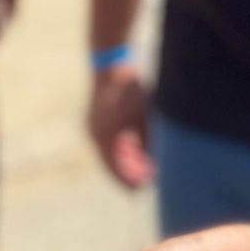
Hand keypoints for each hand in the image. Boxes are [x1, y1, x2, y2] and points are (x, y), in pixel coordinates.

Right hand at [87, 65, 154, 188]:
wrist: (112, 63)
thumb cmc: (131, 89)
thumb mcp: (145, 117)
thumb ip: (148, 140)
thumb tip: (155, 159)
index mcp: (105, 138)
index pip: (117, 170)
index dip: (131, 181)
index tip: (146, 187)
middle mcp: (95, 135)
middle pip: (113, 162)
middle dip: (131, 172)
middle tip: (149, 179)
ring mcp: (94, 126)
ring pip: (111, 151)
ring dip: (127, 159)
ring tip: (147, 164)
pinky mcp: (97, 118)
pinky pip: (109, 140)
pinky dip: (122, 146)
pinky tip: (138, 147)